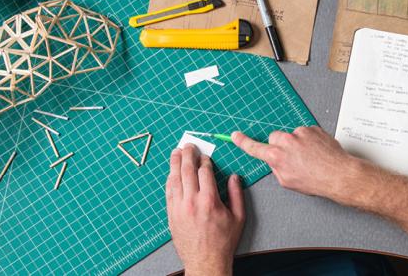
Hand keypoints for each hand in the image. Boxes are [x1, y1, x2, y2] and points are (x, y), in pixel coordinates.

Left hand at [165, 144, 244, 275]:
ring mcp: (179, 207)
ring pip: (175, 179)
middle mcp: (192, 201)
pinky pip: (169, 191)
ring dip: (175, 163)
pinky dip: (170, 179)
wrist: (205, 261)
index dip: (204, 161)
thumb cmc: (223, 241)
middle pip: (186, 170)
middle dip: (188, 155)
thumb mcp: (238, 218)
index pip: (204, 171)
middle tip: (188, 146)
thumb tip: (234, 177)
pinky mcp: (171, 214)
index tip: (205, 156)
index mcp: (209, 200)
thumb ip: (237, 195)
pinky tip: (172, 173)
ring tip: (177, 153)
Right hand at [232, 127, 368, 202]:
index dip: (243, 142)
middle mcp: (287, 142)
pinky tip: (317, 152)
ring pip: (292, 135)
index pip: (255, 148)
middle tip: (292, 158)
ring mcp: (300, 133)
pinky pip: (306, 133)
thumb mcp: (288, 182)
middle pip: (275, 138)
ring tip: (310, 157)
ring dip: (297, 144)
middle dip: (280, 145)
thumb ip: (277, 168)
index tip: (235, 135)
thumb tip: (276, 161)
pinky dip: (310, 140)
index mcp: (277, 157)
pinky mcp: (313, 128)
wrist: (338, 174)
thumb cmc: (316, 181)